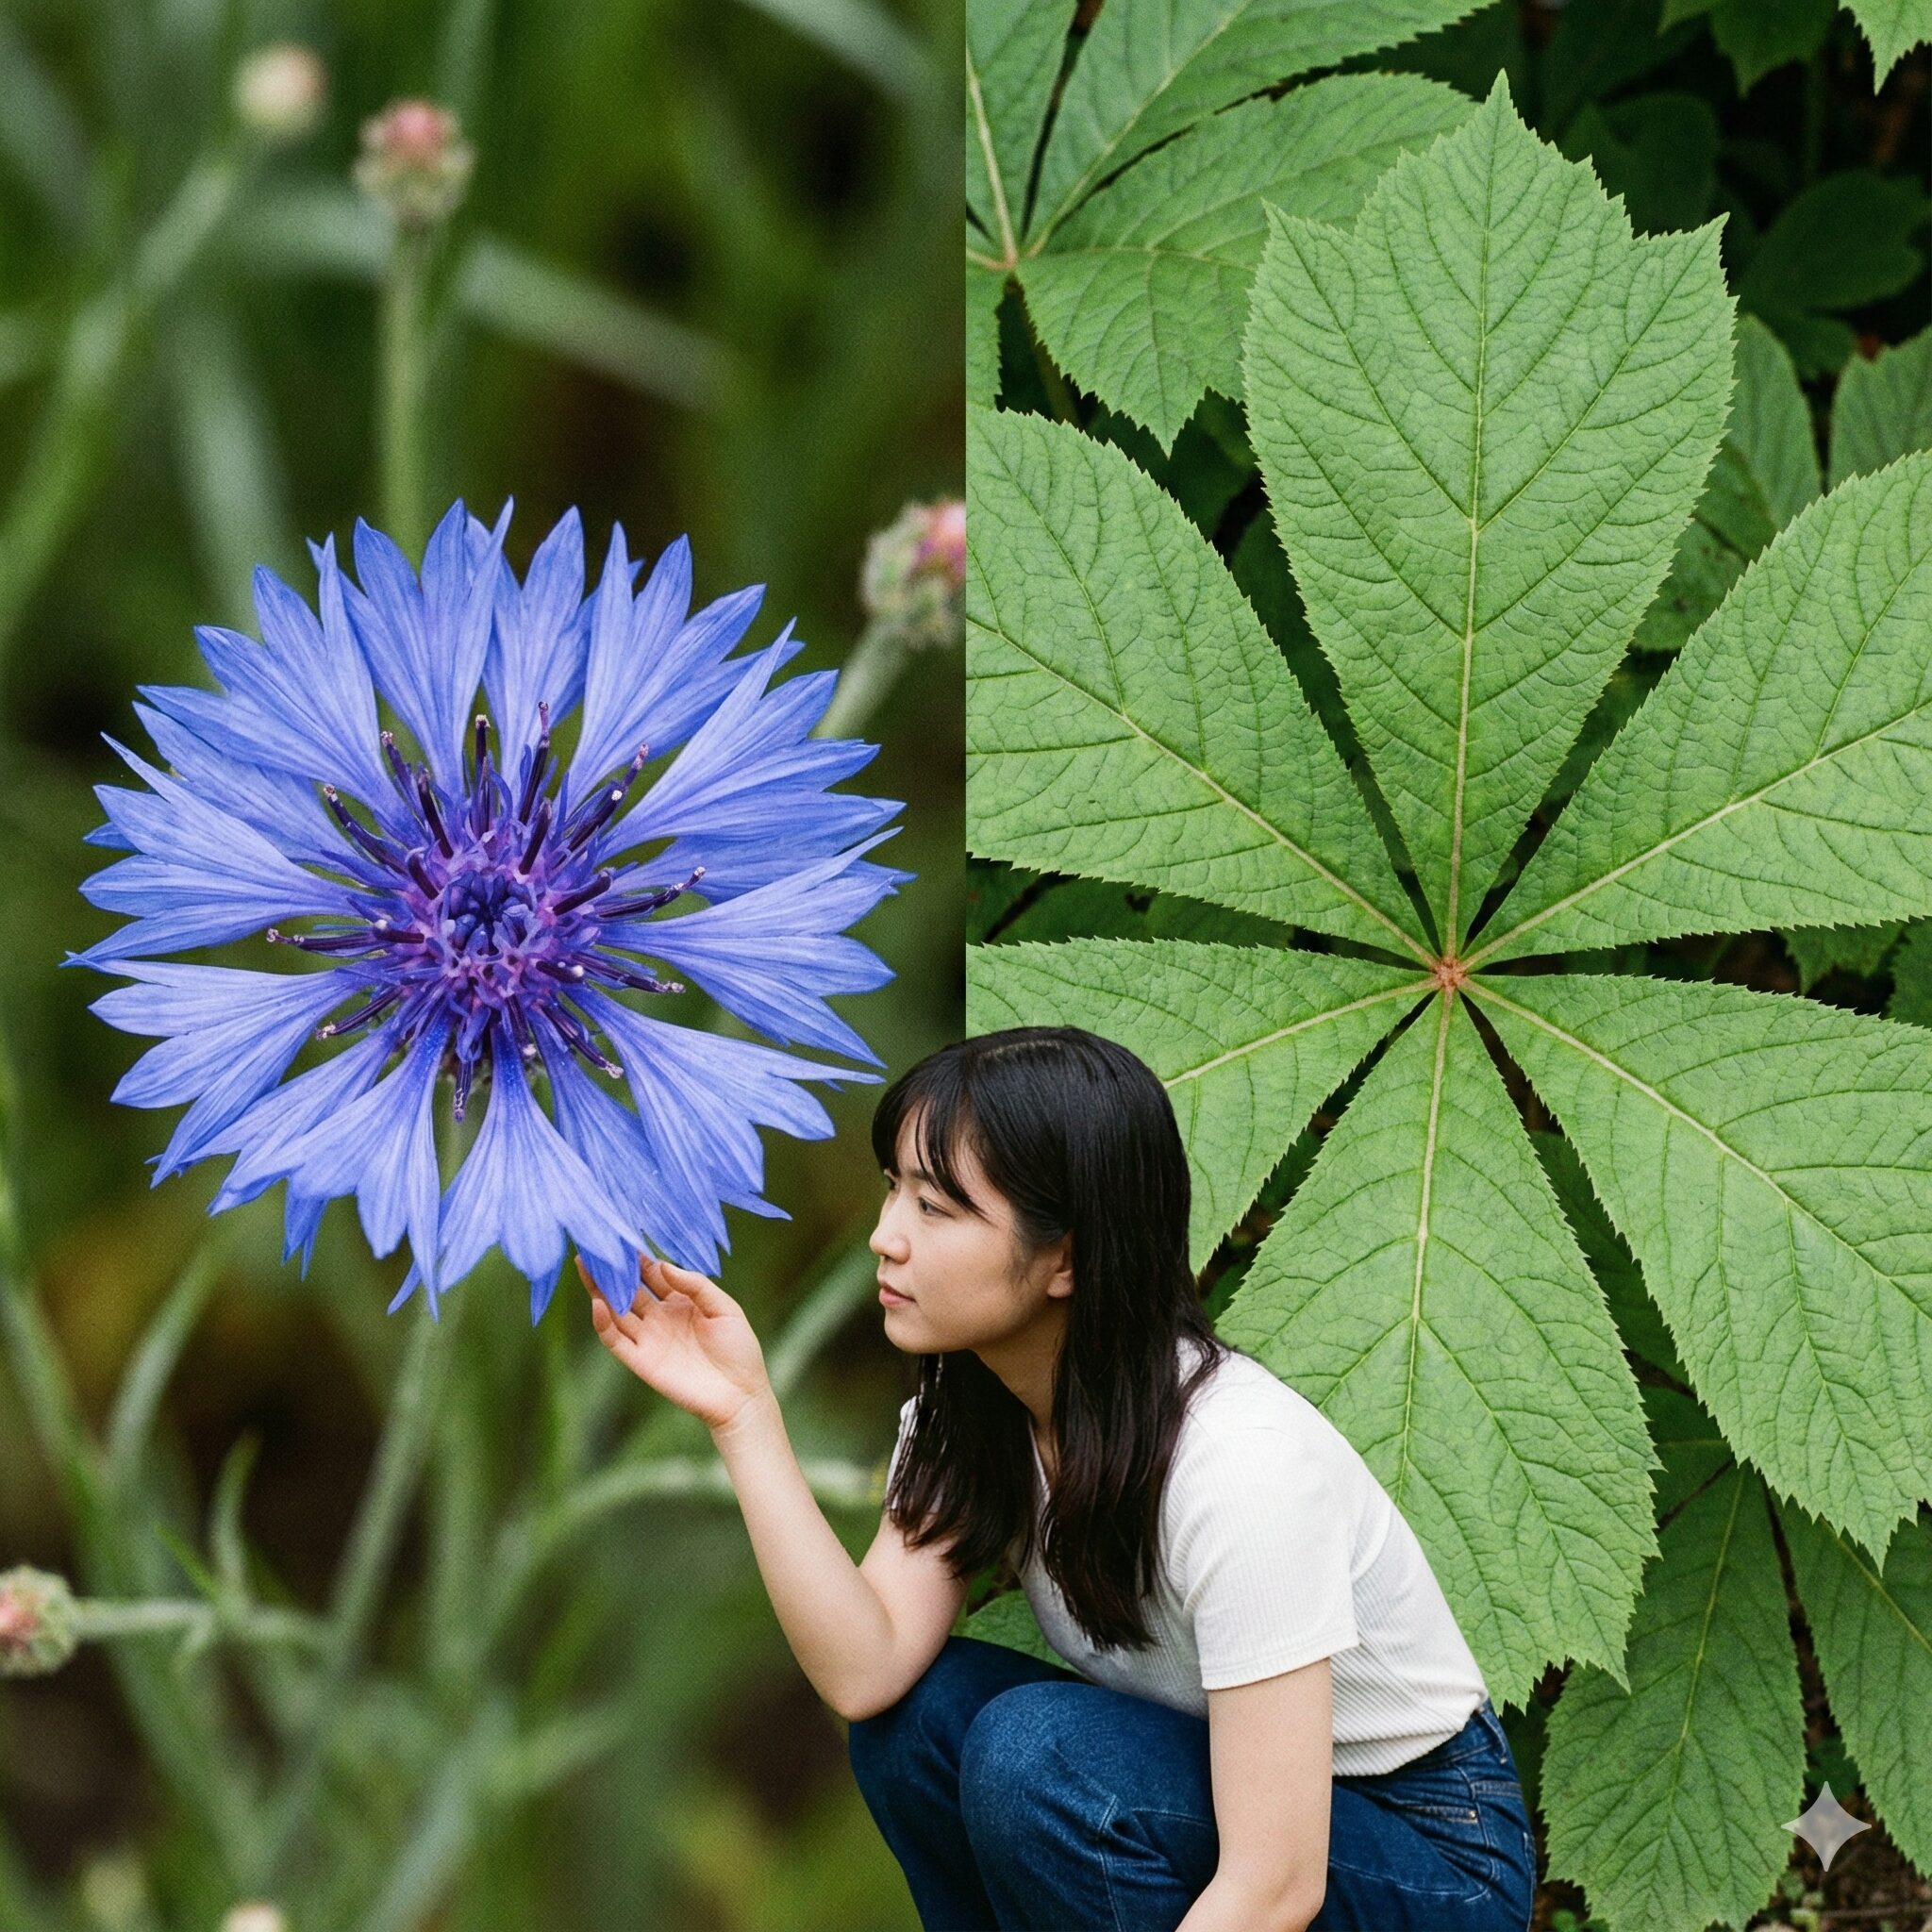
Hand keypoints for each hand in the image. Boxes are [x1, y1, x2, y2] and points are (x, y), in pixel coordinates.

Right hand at [579, 1254, 771, 1433]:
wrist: (741, 1394)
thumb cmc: (739, 1349)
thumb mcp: (724, 1308)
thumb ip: (695, 1285)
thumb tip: (662, 1264)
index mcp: (680, 1301)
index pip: (651, 1274)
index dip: (637, 1258)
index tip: (622, 1236)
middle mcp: (659, 1317)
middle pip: (628, 1289)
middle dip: (610, 1269)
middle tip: (592, 1246)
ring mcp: (649, 1339)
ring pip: (615, 1311)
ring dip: (599, 1290)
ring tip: (585, 1266)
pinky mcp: (642, 1361)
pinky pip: (616, 1340)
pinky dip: (604, 1323)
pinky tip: (598, 1303)